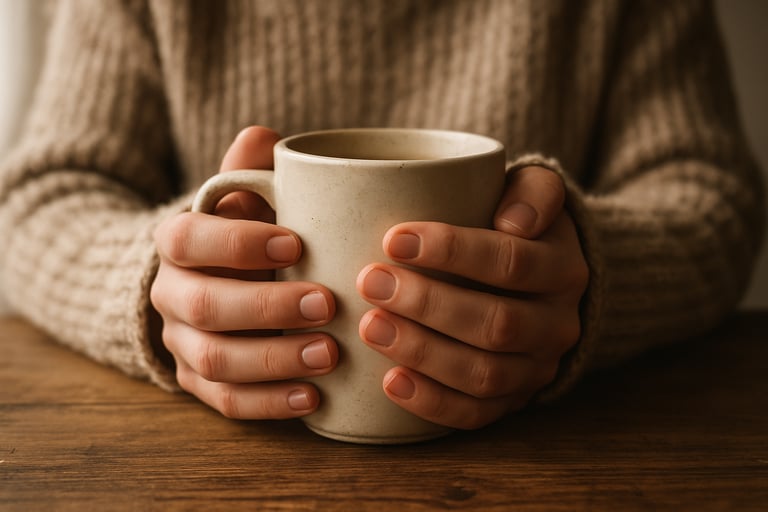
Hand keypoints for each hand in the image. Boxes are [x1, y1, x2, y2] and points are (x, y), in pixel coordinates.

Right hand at [150, 126, 337, 418]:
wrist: (213, 282)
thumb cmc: (246, 234)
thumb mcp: (244, 199)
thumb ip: (250, 172)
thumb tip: (262, 137)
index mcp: (179, 241)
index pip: (190, 239)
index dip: (238, 243)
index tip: (297, 243)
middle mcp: (171, 294)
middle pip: (206, 307)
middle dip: (268, 308)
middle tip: (328, 303)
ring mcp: (183, 343)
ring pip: (216, 360)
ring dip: (274, 360)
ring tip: (331, 354)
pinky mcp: (200, 383)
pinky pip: (227, 401)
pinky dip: (269, 403)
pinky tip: (313, 398)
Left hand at [356, 166, 587, 429]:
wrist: (542, 282)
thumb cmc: (518, 226)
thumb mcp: (536, 192)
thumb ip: (533, 191)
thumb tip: (513, 221)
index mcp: (563, 269)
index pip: (511, 262)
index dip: (453, 252)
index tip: (394, 239)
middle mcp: (558, 325)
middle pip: (495, 324)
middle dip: (427, 304)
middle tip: (370, 282)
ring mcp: (536, 369)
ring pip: (484, 375)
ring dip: (423, 353)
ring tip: (370, 326)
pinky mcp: (512, 401)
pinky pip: (475, 414)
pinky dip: (431, 402)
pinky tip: (390, 381)